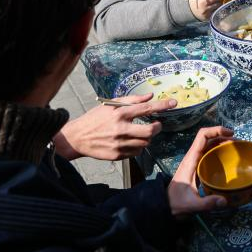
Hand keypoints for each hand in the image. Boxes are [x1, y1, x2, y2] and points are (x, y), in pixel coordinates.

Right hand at [52, 94, 173, 160]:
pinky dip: (137, 146)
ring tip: (138, 133)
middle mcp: (120, 129)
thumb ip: (131, 100)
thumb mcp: (110, 105)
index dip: (162, 105)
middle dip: (157, 127)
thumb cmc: (95, 118)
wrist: (77, 138)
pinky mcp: (117, 155)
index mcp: (119, 113)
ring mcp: (119, 144)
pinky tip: (130, 141)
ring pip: (145, 143)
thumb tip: (150, 96)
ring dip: (146, 137)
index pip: (146, 108)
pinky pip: (136, 152)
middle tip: (157, 125)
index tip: (174, 103)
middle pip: (150, 131)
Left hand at [167, 126, 234, 215]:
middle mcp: (192, 157)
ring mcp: (194, 162)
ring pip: (209, 145)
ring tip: (237, 149)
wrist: (165, 206)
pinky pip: (209, 154)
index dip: (216, 130)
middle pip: (208, 138)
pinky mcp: (197, 167)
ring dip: (222, 143)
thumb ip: (207, 203)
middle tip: (239, 144)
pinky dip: (219, 152)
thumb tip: (225, 201)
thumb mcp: (192, 205)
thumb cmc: (176, 203)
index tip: (231, 134)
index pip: (202, 136)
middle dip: (223, 136)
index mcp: (191, 160)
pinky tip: (228, 160)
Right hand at [187, 0, 230, 20]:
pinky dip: (217, 7)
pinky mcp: (209, 19)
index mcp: (203, 1)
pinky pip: (217, 11)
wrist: (187, 7)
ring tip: (213, 0)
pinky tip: (212, 5)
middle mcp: (206, 10)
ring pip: (219, 7)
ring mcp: (207, 15)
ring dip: (219, 2)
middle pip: (220, 2)